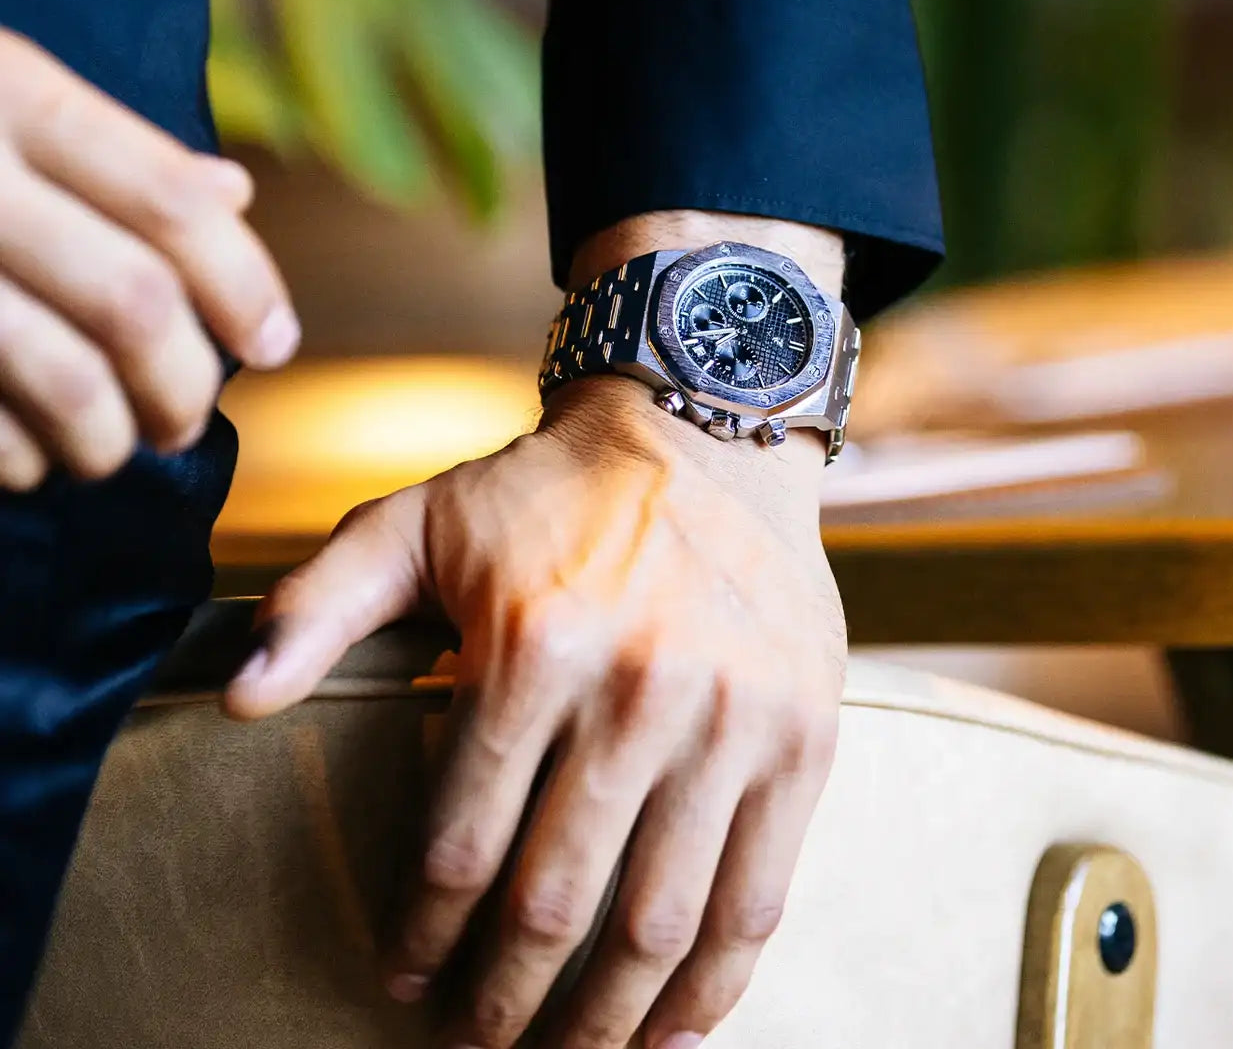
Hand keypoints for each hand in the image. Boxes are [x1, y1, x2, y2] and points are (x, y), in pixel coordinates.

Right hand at [0, 30, 297, 488]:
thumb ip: (109, 146)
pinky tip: (32, 460)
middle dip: (185, 381)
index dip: (245, 285)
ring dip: (111, 436)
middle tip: (188, 417)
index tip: (273, 343)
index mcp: (10, 93)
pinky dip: (20, 457)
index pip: (172, 204)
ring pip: (63, 376)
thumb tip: (234, 193)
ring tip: (118, 448)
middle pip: (133, 301)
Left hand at [225, 374, 845, 1048]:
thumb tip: (239, 698)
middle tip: (475, 1045)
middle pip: (556, 900)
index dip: (423, 933)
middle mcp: (641, 690)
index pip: (461, 840)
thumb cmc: (553, 490)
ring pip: (659, 920)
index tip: (405, 978)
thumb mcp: (421, 519)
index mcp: (536, 645)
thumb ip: (322, 602)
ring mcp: (732, 721)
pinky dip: (713, 988)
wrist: (709, 435)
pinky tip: (671, 1034)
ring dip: (604, 1020)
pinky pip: (759, 896)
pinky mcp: (803, 738)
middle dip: (504, 1001)